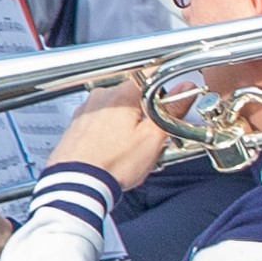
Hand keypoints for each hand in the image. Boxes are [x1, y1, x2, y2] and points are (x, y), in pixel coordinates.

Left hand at [47, 78, 170, 188]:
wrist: (76, 183)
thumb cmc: (112, 164)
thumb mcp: (152, 138)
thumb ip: (171, 109)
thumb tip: (186, 89)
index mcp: (122, 94)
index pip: (152, 76)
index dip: (167, 89)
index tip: (173, 100)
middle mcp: (101, 96)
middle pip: (133, 95)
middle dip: (146, 112)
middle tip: (153, 135)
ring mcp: (85, 110)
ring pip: (116, 109)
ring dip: (127, 123)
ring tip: (131, 149)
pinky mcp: (76, 125)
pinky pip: (100, 122)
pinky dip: (109, 132)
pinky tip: (114, 151)